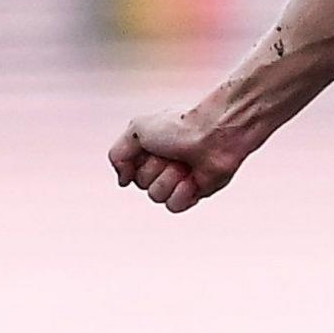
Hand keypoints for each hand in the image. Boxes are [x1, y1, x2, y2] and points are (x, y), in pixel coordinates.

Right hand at [108, 107, 240, 212]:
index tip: (150, 147)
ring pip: (156, 196)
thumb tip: (123, 180)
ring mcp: (178, 180)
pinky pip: (173, 206)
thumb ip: (118, 154)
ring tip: (184, 165)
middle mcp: (163, 165)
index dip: (135, 162)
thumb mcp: (137, 130)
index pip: (128, 170)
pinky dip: (182, 193)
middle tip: (171, 154)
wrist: (215, 135)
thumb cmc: (180, 126)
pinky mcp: (194, 193)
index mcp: (149, 150)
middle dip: (154, 169)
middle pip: (141, 184)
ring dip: (169, 179)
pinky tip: (192, 179)